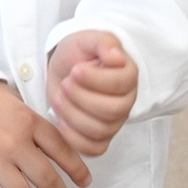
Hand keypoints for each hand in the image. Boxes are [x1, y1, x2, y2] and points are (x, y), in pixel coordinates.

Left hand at [45, 30, 137, 156]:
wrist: (65, 67)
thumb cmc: (79, 53)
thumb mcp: (88, 39)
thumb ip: (103, 42)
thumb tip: (117, 56)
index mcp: (128, 75)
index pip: (120, 84)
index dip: (95, 79)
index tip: (75, 69)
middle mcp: (126, 101)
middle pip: (111, 111)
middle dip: (81, 97)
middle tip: (65, 83)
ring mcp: (114, 122)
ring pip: (100, 130)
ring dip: (73, 114)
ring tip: (59, 97)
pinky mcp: (99, 137)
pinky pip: (94, 149)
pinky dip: (75, 138)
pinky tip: (61, 120)